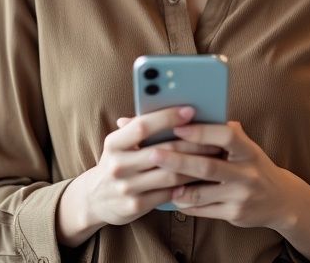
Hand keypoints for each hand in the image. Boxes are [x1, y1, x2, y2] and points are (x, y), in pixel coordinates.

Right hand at [73, 106, 222, 228]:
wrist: (95, 198)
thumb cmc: (118, 162)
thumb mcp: (120, 143)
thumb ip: (141, 128)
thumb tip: (170, 104)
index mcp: (114, 143)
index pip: (143, 125)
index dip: (167, 117)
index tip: (190, 110)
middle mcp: (118, 165)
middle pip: (163, 151)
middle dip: (193, 143)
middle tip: (215, 137)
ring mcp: (126, 187)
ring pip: (170, 174)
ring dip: (196, 165)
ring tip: (214, 157)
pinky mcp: (135, 205)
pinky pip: (168, 193)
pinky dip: (187, 185)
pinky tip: (202, 178)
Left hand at [147, 120, 307, 231]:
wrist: (281, 200)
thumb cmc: (254, 166)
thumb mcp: (247, 146)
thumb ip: (225, 132)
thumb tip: (194, 115)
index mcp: (249, 150)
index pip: (226, 136)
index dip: (201, 131)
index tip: (177, 126)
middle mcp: (247, 173)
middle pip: (207, 166)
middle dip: (177, 160)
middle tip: (152, 154)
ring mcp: (240, 196)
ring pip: (201, 192)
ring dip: (176, 186)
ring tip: (156, 178)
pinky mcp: (234, 214)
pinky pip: (203, 210)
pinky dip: (184, 203)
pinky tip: (171, 196)